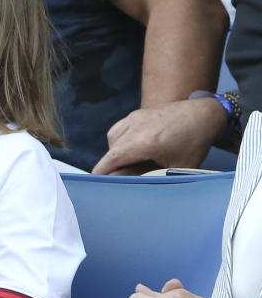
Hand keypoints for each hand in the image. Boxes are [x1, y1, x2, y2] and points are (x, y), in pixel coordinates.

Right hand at [92, 98, 225, 173]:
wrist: (203, 114)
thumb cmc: (193, 141)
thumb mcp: (177, 166)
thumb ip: (153, 174)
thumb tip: (133, 183)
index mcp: (146, 141)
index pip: (114, 157)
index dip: (102, 170)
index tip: (95, 179)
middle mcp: (137, 127)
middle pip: (112, 149)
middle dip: (111, 164)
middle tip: (118, 177)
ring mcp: (135, 117)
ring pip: (113, 138)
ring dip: (115, 151)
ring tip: (128, 162)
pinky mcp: (137, 114)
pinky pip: (119, 129)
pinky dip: (119, 140)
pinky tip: (131, 148)